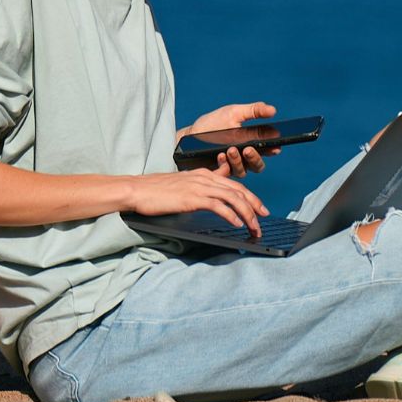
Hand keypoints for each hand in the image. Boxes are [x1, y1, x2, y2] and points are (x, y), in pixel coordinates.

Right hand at [128, 169, 269, 235]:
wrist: (138, 190)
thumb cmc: (157, 191)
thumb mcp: (183, 185)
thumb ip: (200, 188)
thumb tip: (213, 197)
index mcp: (204, 174)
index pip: (234, 184)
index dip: (251, 197)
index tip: (260, 209)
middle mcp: (205, 178)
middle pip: (239, 190)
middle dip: (255, 206)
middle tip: (263, 221)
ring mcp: (199, 186)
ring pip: (233, 198)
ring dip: (247, 214)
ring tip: (253, 227)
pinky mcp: (192, 197)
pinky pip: (218, 205)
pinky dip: (230, 215)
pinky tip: (236, 224)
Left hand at [181, 101, 278, 175]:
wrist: (190, 135)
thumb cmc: (213, 123)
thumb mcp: (233, 112)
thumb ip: (254, 111)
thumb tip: (273, 110)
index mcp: (249, 144)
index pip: (266, 151)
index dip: (272, 151)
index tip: (274, 148)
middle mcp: (242, 158)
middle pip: (257, 166)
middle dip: (255, 158)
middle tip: (248, 149)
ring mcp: (230, 166)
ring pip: (242, 171)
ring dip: (238, 160)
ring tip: (230, 149)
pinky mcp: (218, 172)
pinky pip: (225, 174)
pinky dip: (224, 165)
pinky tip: (219, 155)